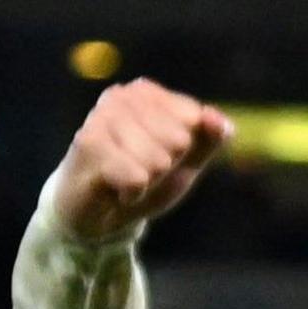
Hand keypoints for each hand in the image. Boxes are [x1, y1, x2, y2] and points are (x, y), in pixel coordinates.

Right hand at [45, 78, 233, 243]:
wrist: (96, 216)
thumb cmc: (143, 180)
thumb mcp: (186, 161)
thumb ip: (209, 139)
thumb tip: (220, 120)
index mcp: (144, 92)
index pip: (194, 119)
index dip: (185, 151)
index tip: (161, 158)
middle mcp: (120, 96)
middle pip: (178, 139)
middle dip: (166, 168)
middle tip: (141, 172)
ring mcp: (101, 118)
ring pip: (158, 160)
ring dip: (148, 182)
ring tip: (126, 179)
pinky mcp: (88, 145)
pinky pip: (138, 177)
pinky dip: (133, 193)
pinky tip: (115, 190)